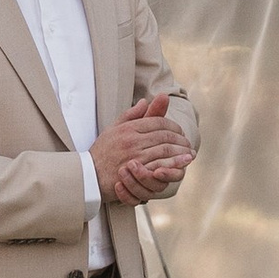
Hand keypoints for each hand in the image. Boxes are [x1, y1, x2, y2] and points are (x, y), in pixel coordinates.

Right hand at [94, 90, 191, 206]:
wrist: (89, 176)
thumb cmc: (102, 152)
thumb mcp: (113, 129)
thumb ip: (130, 115)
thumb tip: (145, 101)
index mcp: (128, 128)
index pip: (157, 121)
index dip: (173, 126)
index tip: (179, 132)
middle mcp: (132, 140)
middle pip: (164, 135)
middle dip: (180, 139)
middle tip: (188, 144)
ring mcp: (135, 156)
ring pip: (165, 150)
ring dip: (181, 152)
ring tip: (189, 154)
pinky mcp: (137, 172)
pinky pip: (160, 166)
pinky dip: (173, 165)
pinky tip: (181, 166)